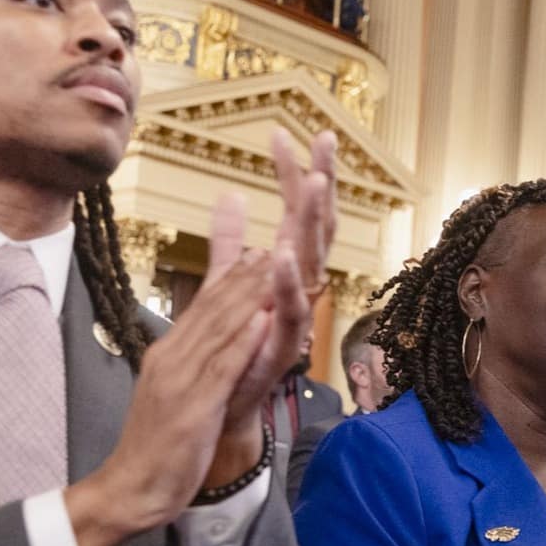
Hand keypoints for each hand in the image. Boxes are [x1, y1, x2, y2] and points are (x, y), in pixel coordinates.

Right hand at [63, 249, 275, 545]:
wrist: (130, 488)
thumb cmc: (156, 448)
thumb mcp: (174, 397)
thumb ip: (191, 367)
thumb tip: (208, 346)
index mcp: (167, 355)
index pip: (202, 308)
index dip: (232, 279)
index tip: (257, 253)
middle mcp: (171, 360)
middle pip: (212, 310)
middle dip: (244, 277)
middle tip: (274, 246)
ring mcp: (180, 382)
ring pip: (219, 331)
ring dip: (249, 298)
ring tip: (275, 269)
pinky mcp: (193, 409)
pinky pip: (222, 369)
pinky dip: (244, 343)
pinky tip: (264, 320)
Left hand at [200, 129, 335, 482]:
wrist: (220, 412)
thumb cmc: (229, 352)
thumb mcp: (224, 285)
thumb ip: (228, 243)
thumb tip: (229, 195)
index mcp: (284, 273)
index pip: (295, 214)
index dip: (291, 175)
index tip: (282, 133)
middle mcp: (297, 292)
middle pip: (316, 229)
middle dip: (322, 185)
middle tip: (325, 141)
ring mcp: (294, 320)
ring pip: (312, 264)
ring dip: (313, 224)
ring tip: (314, 183)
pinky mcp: (283, 350)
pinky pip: (291, 314)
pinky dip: (286, 285)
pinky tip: (281, 253)